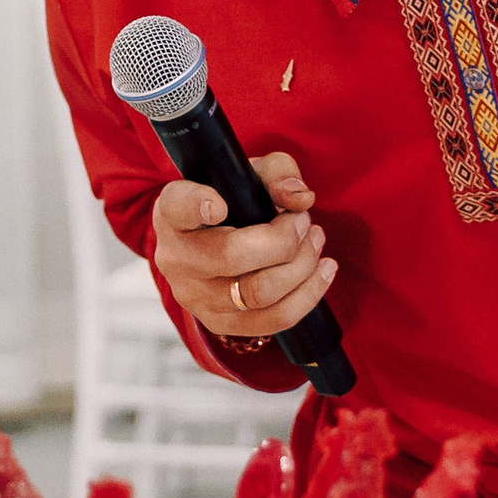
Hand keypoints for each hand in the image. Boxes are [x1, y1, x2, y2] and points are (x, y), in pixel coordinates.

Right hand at [149, 151, 335, 340]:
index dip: (196, 205)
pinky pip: (272, 321)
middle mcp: (176, 259)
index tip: (219, 204)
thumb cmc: (233, 201)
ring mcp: (195, 297)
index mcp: (173, 213)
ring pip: (258, 294)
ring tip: (316, 241)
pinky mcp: (219, 323)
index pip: (178, 208)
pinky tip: (324, 270)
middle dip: (284, 239)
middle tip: (304, 221)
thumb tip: (299, 199)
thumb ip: (277, 174)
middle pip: (233, 257)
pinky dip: (308, 295)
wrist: (214, 242)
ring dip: (302, 266)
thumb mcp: (251, 175)